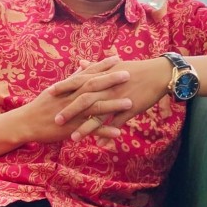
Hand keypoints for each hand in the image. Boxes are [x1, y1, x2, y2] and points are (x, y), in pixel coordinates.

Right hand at [22, 55, 133, 142]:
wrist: (26, 122)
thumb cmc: (42, 104)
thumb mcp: (57, 88)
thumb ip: (71, 78)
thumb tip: (82, 66)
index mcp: (69, 86)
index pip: (88, 72)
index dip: (103, 65)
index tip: (118, 58)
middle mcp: (71, 97)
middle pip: (93, 86)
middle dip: (111, 79)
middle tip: (128, 74)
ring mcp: (72, 112)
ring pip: (94, 107)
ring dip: (113, 105)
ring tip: (129, 103)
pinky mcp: (71, 128)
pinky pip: (90, 130)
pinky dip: (104, 131)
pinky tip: (118, 132)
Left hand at [52, 56, 171, 141]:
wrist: (157, 74)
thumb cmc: (135, 69)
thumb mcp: (113, 65)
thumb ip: (95, 67)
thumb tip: (80, 63)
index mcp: (102, 75)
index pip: (78, 81)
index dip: (63, 87)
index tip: (49, 93)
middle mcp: (107, 87)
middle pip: (84, 99)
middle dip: (69, 110)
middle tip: (55, 120)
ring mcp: (118, 98)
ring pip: (98, 114)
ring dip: (85, 127)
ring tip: (72, 138)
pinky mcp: (129, 109)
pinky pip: (116, 123)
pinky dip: (108, 133)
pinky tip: (100, 144)